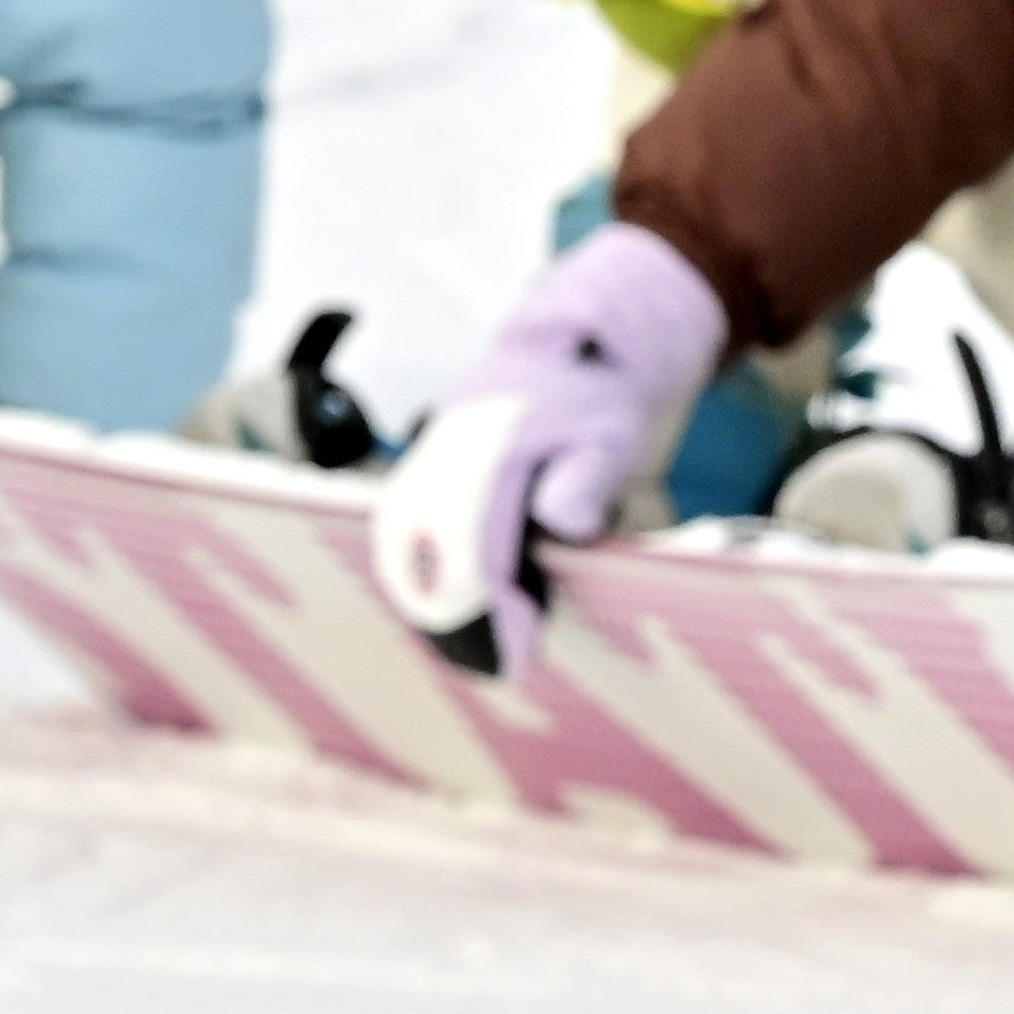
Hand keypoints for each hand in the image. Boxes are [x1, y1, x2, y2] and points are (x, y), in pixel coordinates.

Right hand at [366, 219, 724, 671]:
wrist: (559, 348)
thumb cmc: (590, 398)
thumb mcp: (608, 434)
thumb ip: (587, 481)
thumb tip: (562, 524)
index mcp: (486, 457)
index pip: (475, 555)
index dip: (495, 616)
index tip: (520, 660)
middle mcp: (441, 464)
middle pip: (427, 566)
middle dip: (461, 626)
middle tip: (506, 665)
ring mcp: (422, 469)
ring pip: (406, 557)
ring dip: (439, 608)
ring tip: (486, 648)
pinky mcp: (417, 478)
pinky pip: (404, 541)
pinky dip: (427, 582)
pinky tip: (465, 611)